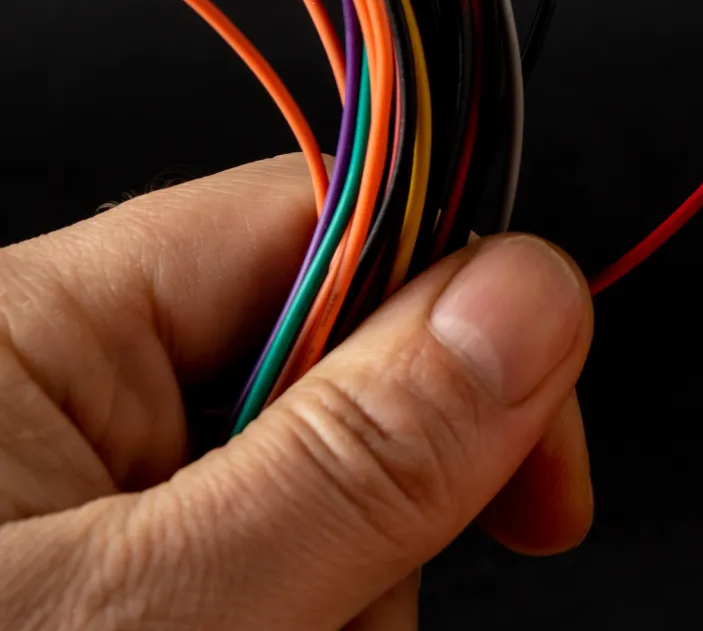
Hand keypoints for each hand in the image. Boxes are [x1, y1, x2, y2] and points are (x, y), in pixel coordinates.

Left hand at [0, 155, 592, 628]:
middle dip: (376, 528)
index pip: (326, 227)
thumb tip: (531, 295)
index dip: (458, 321)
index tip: (536, 467)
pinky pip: (290, 591)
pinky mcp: (132, 601)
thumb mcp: (153, 621)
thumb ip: (352, 456)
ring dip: (340, 615)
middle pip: (347, 391)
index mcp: (44, 333)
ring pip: (331, 519)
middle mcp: (68, 410)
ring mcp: (99, 523)